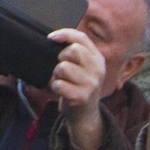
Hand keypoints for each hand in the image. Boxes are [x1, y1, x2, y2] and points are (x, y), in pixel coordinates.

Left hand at [46, 28, 106, 149]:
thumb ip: (75, 53)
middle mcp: (98, 70)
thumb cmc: (79, 86)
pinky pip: (59, 84)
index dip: (65, 34)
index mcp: (98, 59)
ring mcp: (92, 84)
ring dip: (56, 74)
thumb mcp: (83, 68)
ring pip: (63, 67)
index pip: (82, 38)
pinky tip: (61, 91)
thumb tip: (54, 38)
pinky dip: (54, 86)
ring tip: (61, 81)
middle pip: (73, 51)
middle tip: (61, 69)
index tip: (51, 37)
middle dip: (60, 58)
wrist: (85, 115)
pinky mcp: (82, 96)